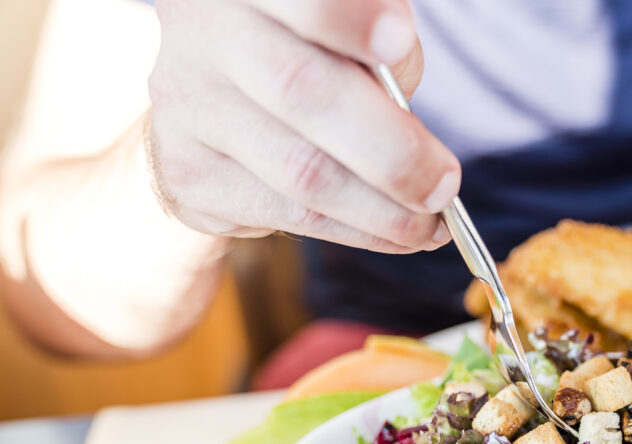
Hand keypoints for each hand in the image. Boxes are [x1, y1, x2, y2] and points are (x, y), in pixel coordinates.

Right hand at [147, 0, 457, 252]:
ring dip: (382, 212)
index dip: (349, 20)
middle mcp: (204, 34)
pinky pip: (288, 215)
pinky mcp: (187, 172)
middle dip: (391, 152)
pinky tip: (394, 234)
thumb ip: (379, 48)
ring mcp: (186, 106)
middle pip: (302, 93)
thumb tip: (414, 134)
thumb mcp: (352, 23)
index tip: (398, 45)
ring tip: (432, 225)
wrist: (226, 91)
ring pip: (300, 174)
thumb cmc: (312, 45)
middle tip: (444, 186)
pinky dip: (356, 231)